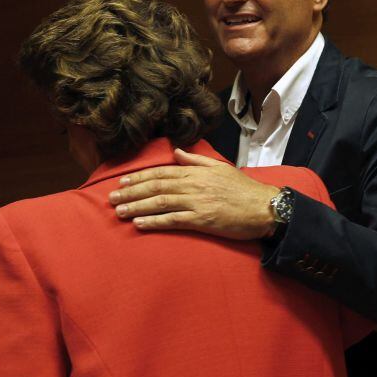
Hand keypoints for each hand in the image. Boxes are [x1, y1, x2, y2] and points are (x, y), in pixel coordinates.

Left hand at [108, 148, 279, 239]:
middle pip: (156, 186)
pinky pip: (173, 220)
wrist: (265, 208)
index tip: (122, 180)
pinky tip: (139, 224)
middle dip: (131, 191)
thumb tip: (177, 152)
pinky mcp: (202, 220)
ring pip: (160, 202)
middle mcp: (193, 185)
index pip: (162, 172)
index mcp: (196, 172)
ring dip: (137, 206)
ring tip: (119, 211)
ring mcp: (197, 202)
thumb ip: (196, 160)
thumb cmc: (244, 190)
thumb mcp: (220, 168)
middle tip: (111, 197)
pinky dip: (154, 222)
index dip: (140, 176)